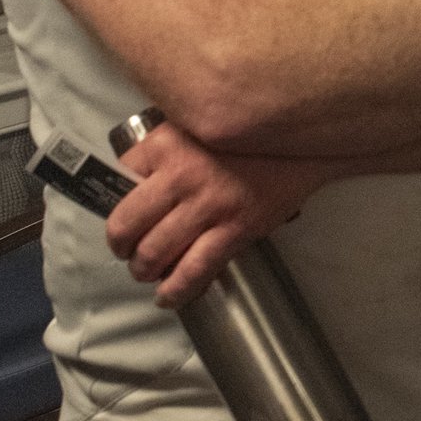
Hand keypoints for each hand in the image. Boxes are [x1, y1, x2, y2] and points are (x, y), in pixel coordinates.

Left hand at [107, 120, 337, 306]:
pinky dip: (175, 290)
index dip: (116, 195)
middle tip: (128, 249)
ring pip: (153, 252)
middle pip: (125, 224)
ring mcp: (209, 205)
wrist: (305, 144)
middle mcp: (182, 174)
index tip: (126, 205)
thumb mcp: (199, 124)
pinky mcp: (236, 229)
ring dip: (143, 269)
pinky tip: (168, 296)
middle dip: (120, 244)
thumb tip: (135, 178)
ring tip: (148, 270)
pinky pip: (194, 270)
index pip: (120, 173)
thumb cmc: (247, 135)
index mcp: (168, 143)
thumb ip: (166, 145)